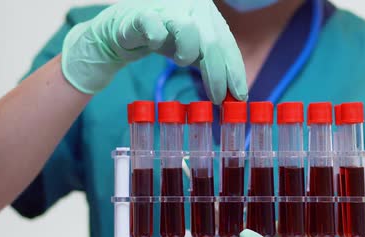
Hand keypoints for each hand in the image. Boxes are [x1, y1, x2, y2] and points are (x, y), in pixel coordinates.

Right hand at [61, 0, 247, 103]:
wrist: (126, 30)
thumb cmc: (166, 40)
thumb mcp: (195, 52)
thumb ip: (214, 66)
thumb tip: (235, 94)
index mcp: (209, 14)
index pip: (227, 44)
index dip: (235, 70)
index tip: (239, 95)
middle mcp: (193, 5)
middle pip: (212, 43)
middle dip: (217, 75)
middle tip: (217, 98)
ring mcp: (168, 7)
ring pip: (188, 32)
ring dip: (187, 54)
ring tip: (181, 61)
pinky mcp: (142, 14)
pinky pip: (155, 28)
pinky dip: (157, 40)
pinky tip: (156, 45)